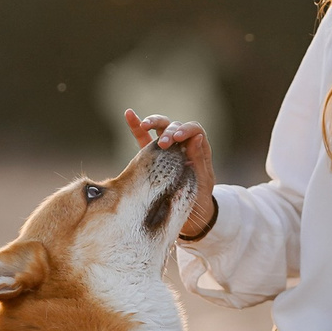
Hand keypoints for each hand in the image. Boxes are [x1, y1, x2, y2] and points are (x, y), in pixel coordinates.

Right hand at [124, 109, 216, 237]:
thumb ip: (199, 160)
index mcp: (199, 150)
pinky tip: (129, 114)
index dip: (187, 130)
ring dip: (153, 123)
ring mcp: (168, 148)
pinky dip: (136, 126)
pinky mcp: (152, 155)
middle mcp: (184, 145)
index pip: (195, 130)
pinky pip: (143, 138)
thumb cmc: (200, 199)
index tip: (178, 139)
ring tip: (145, 125)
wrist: (190, 216)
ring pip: (161, 127)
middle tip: (163, 144)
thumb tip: (197, 137)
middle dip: (169, 132)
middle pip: (176, 126)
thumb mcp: (202, 181)